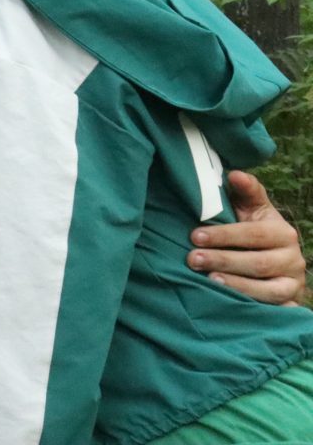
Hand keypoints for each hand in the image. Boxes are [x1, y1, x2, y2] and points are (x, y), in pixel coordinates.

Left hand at [188, 170, 306, 305]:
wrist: (276, 262)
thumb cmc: (255, 230)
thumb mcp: (253, 209)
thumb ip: (246, 192)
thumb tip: (234, 174)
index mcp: (283, 233)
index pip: (254, 234)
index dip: (224, 235)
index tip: (195, 236)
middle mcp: (294, 260)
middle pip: (259, 263)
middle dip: (224, 261)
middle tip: (192, 259)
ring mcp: (294, 285)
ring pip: (269, 290)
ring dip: (238, 286)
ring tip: (209, 281)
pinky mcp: (290, 306)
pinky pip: (277, 312)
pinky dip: (256, 308)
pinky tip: (232, 305)